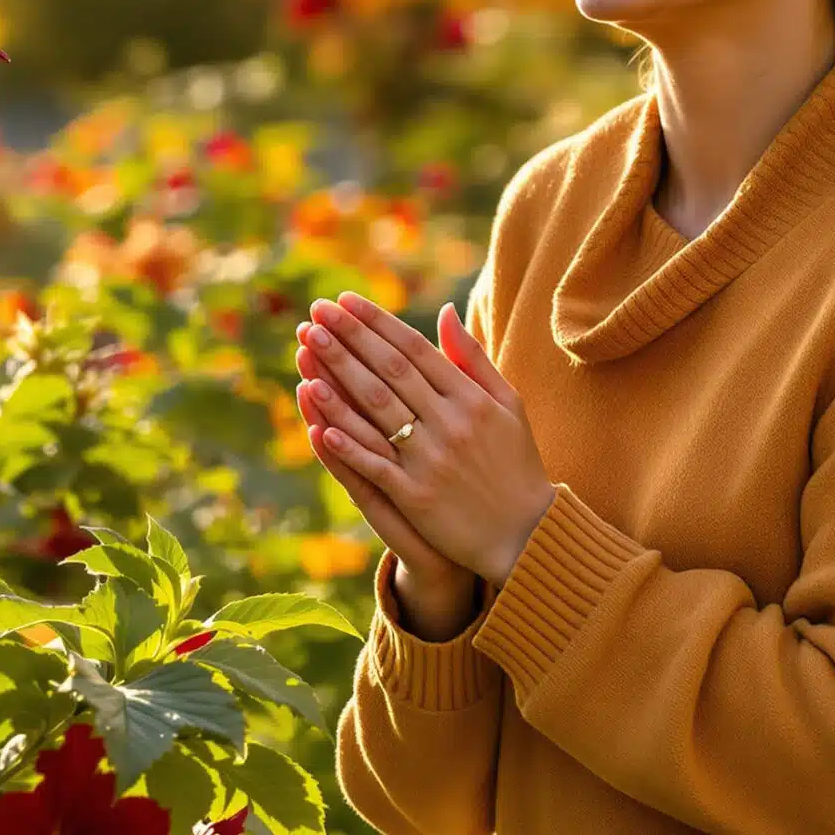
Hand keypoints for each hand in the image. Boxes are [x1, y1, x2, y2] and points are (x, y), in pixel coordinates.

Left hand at [296, 292, 554, 585]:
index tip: (344, 301)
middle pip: (390, 372)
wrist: (528, 533)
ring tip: (306, 349)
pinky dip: (348, 445)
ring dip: (338, 378)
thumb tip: (444, 310)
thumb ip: (473, 357)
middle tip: (316, 313)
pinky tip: (319, 423)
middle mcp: (450, 424)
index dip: (376, 322)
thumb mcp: (507, 404)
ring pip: (377, 411)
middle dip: (349, 339)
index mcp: (470, 398)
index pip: (414, 349)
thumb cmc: (516, 462)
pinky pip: (376, 465)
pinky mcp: (417, 498)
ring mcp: (431, 461)